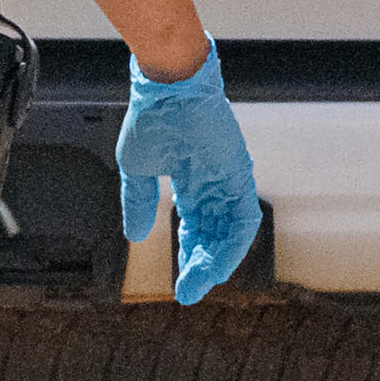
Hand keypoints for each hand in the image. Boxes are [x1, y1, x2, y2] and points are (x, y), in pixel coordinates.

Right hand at [116, 53, 261, 306]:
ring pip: (230, 232)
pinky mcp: (239, 175)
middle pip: (213, 234)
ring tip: (200, 283)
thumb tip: (135, 236)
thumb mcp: (136, 169)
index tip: (180, 284)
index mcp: (192, 180)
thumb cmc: (151, 117)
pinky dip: (233, 245)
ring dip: (217, 261)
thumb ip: (138, 203)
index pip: (195, 226)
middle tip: (188, 293)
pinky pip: (244, 219)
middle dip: (201, 265)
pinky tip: (218, 264)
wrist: (167, 87)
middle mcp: (214, 183)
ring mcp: (229, 180)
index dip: (188, 254)